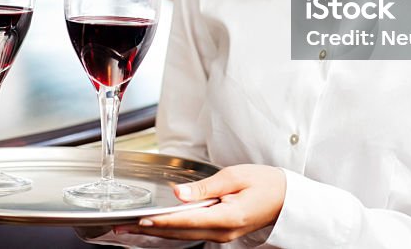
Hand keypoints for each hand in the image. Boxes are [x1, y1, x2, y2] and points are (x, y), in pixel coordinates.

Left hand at [113, 164, 285, 243]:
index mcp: (227, 217)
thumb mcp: (234, 176)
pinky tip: (158, 226)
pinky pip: (193, 232)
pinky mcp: (222, 232)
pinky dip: (172, 229)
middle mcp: (223, 231)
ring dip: (157, 231)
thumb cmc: (265, 183)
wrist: (287, 198)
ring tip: (132, 227)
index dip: (162, 220)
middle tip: (123, 226)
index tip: (141, 219)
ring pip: (184, 235)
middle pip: (180, 232)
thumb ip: (204, 188)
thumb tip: (179, 193)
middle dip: (150, 229)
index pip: (187, 220)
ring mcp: (223, 235)